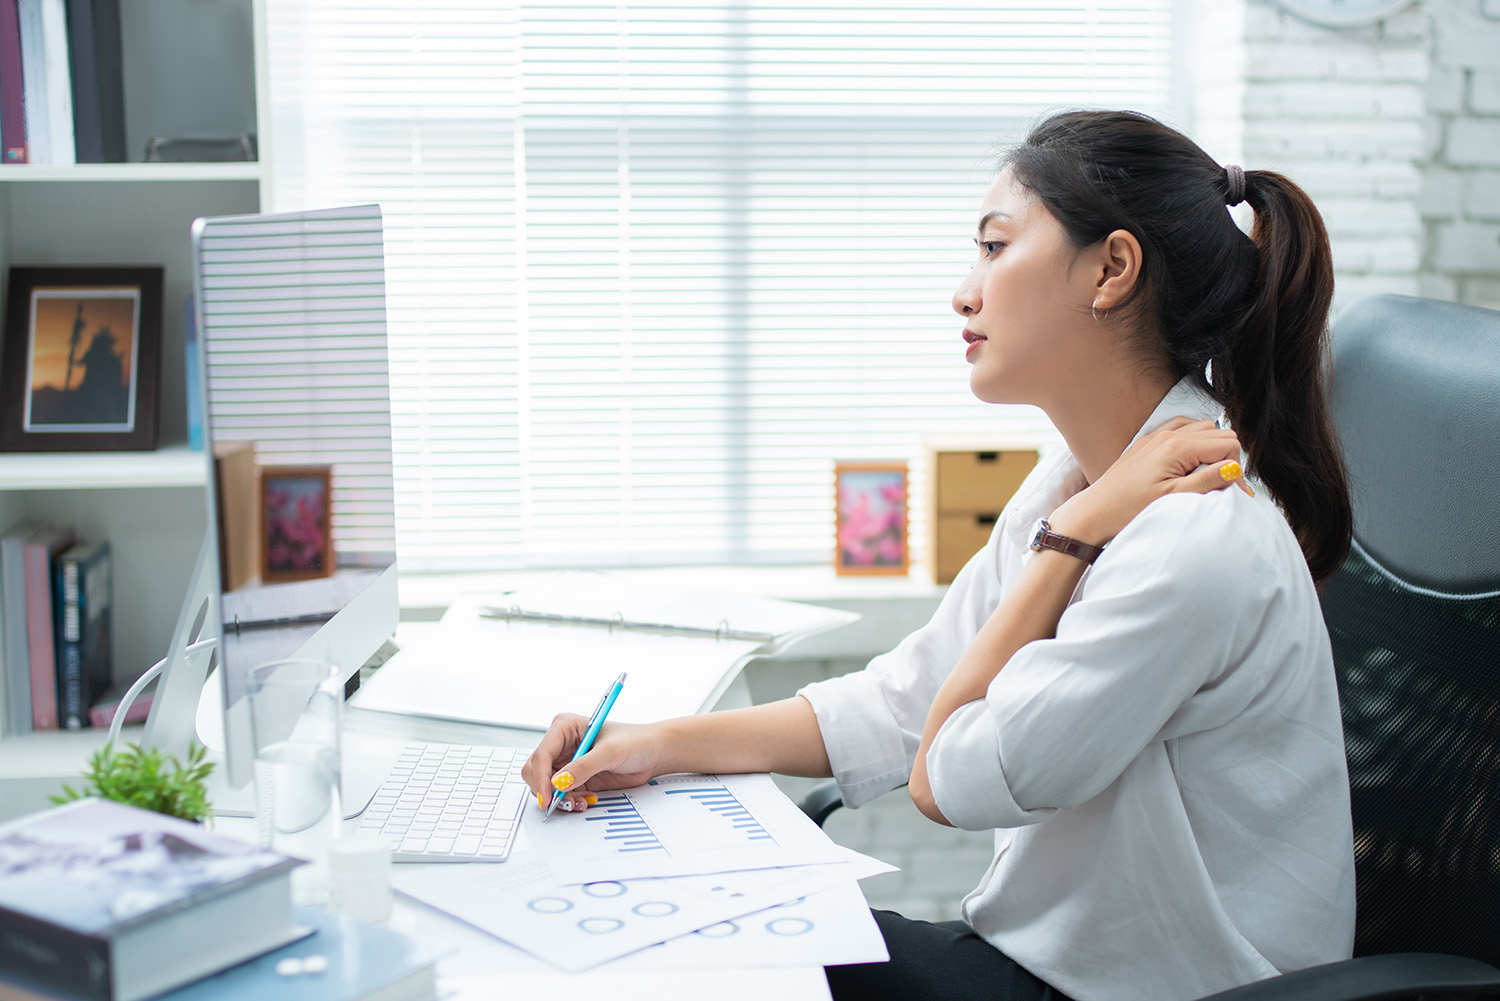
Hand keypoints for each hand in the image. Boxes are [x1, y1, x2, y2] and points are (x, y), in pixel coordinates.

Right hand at [521, 715, 664, 813]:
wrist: (653, 753)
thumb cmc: (635, 741)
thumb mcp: (610, 752)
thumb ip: (583, 767)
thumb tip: (558, 782)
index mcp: (565, 727)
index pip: (542, 754)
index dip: (541, 777)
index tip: (548, 796)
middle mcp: (562, 744)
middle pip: (536, 771)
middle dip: (548, 789)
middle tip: (567, 802)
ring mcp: (568, 762)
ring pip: (546, 785)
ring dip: (559, 798)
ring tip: (580, 803)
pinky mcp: (575, 777)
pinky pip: (561, 794)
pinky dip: (569, 801)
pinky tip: (585, 801)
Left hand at [1049, 417, 1249, 546]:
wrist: (1096, 511)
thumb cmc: (1130, 508)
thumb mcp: (1174, 498)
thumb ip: (1207, 481)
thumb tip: (1234, 469)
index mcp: (1177, 447)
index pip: (1228, 444)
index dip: (1234, 468)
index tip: (1229, 490)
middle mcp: (1168, 435)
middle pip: (1219, 433)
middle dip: (1225, 458)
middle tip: (1217, 484)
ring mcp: (1156, 436)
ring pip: (1202, 428)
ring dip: (1210, 448)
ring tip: (1202, 475)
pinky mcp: (1148, 443)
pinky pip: (1181, 429)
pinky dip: (1192, 441)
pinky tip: (1188, 461)